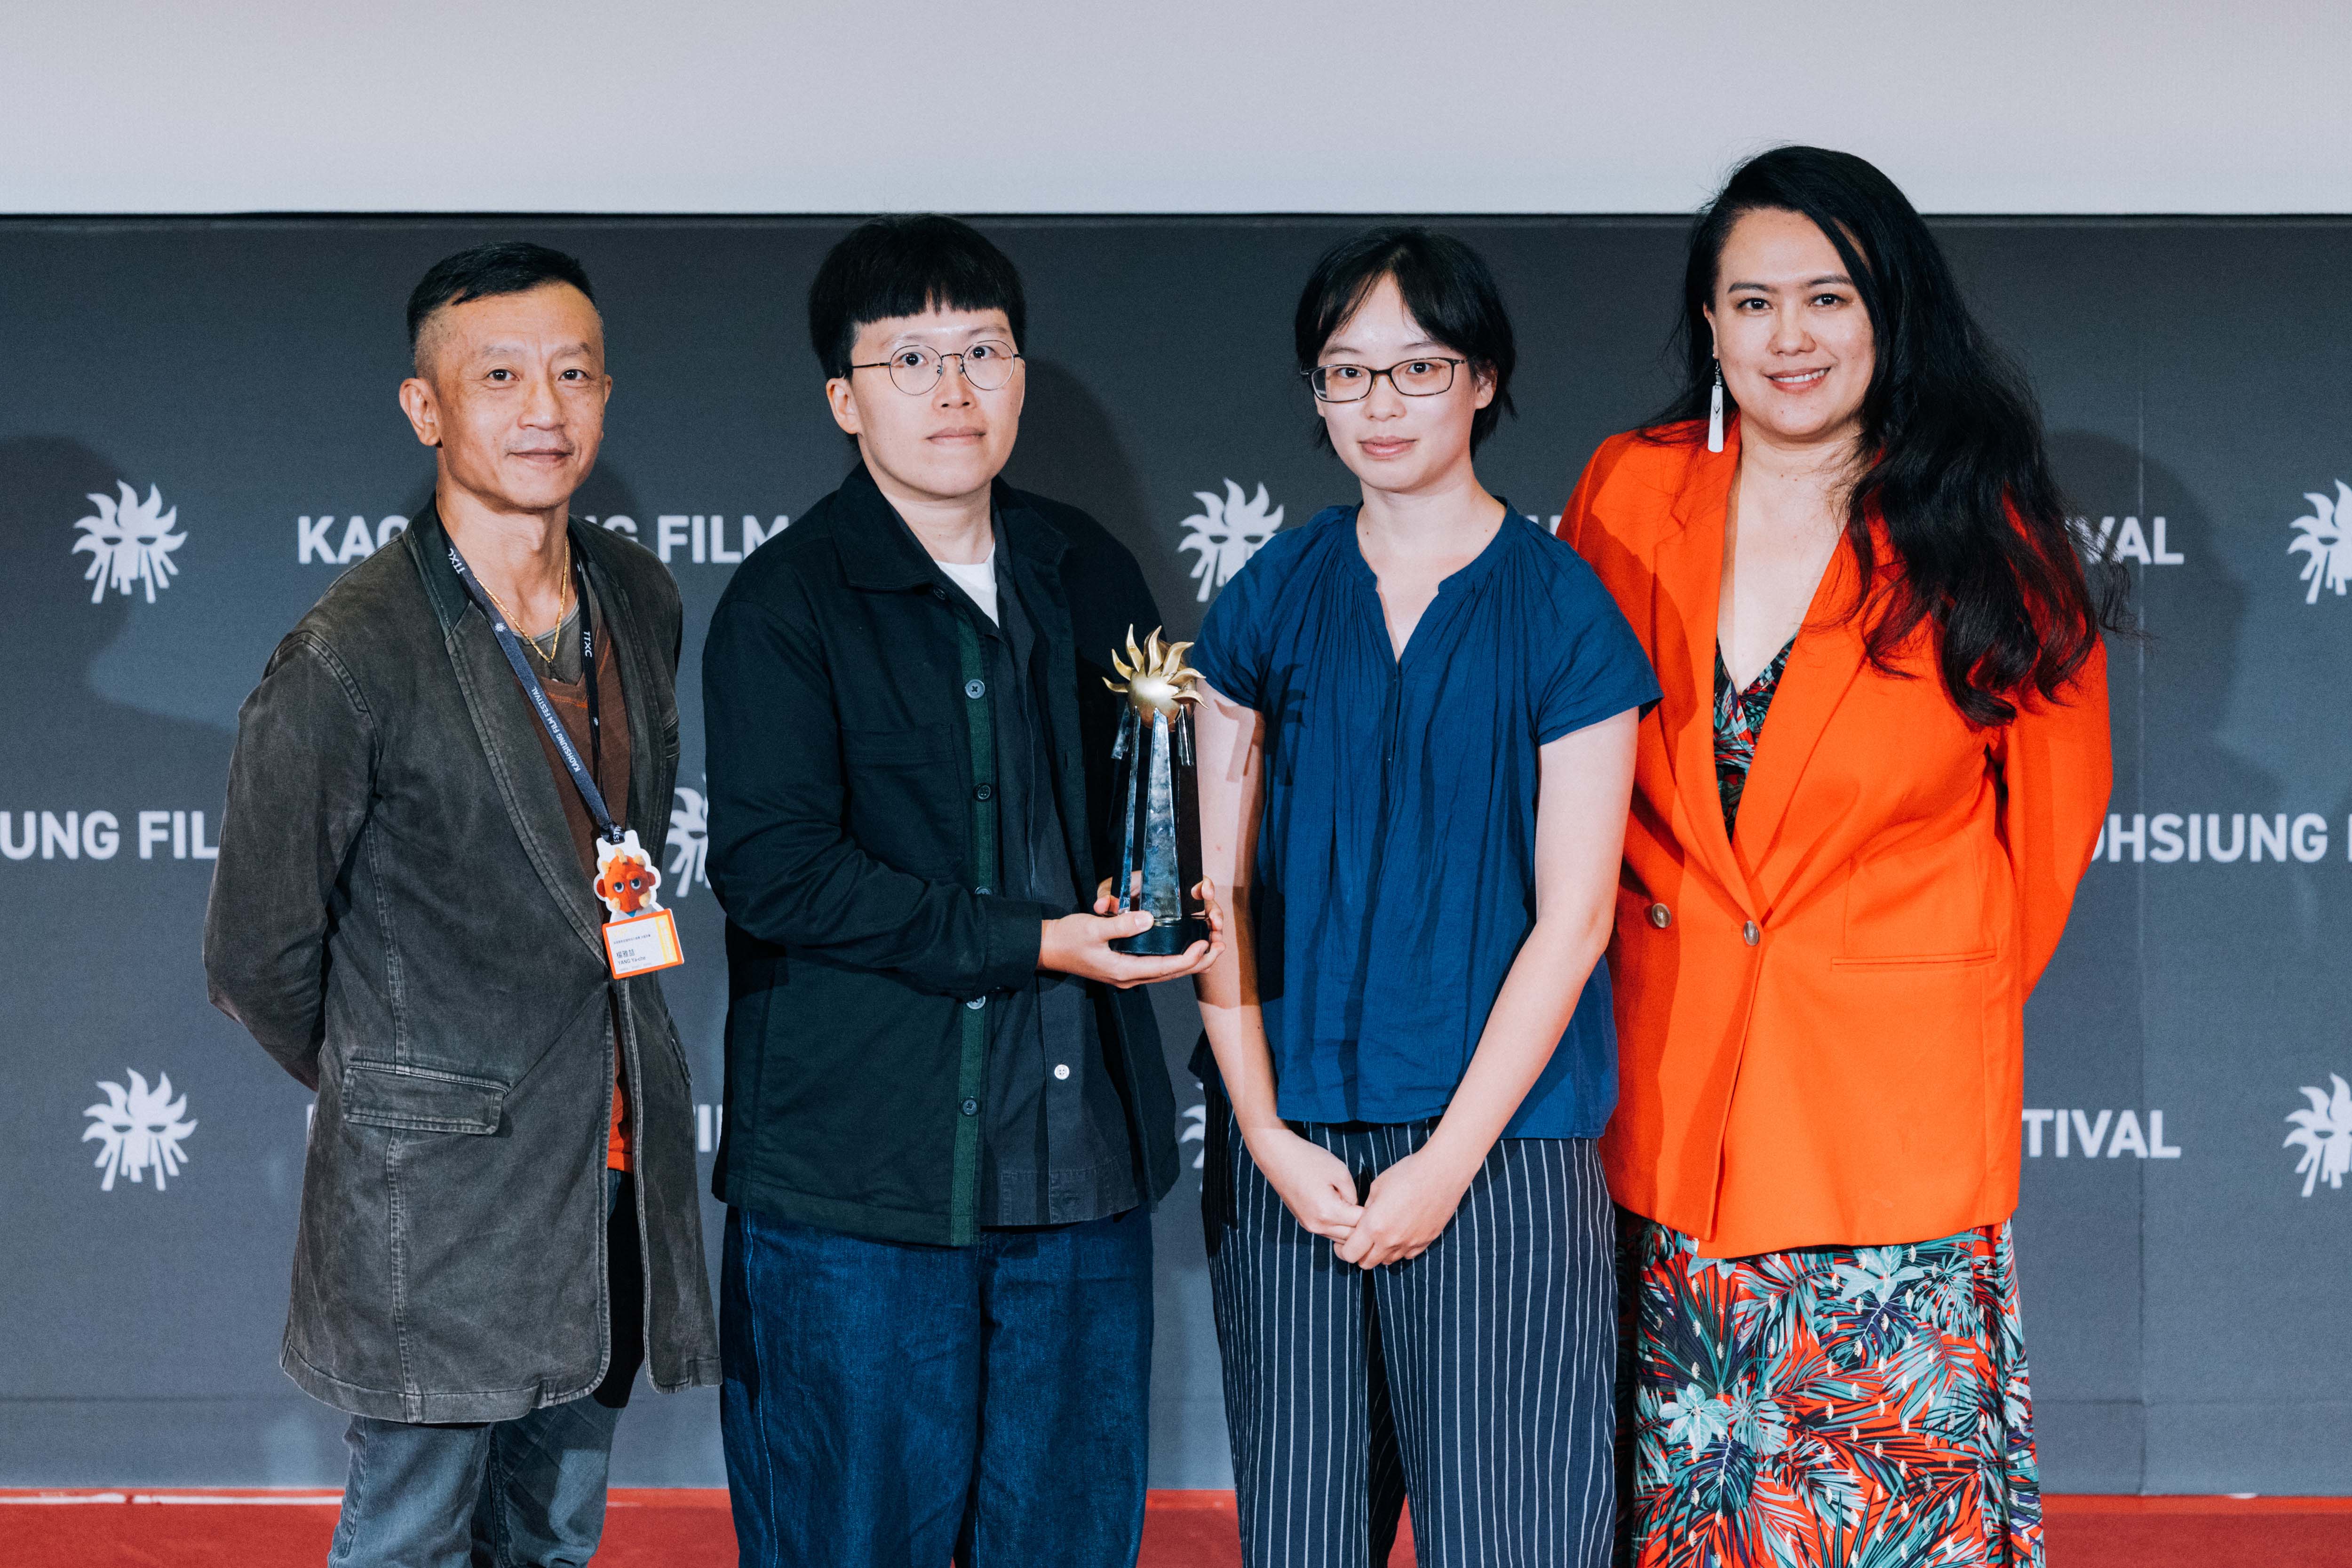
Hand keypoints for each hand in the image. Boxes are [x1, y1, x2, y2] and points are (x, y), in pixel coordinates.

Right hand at [1041, 880, 1224, 987]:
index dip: (1187, 958)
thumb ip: (1122, 924)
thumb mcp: (1094, 927)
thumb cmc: (1068, 938)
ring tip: (1210, 949)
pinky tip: (1184, 950)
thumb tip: (1149, 919)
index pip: (1164, 968)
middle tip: (1220, 948)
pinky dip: (1174, 959)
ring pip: (1165, 972)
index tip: (1205, 944)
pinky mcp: (1124, 967)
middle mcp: (1129, 977)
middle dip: (1197, 962)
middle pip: (1171, 974)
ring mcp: (1126, 974)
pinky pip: (1156, 966)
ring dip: (1189, 962)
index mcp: (1123, 970)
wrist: (1048, 948)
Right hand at [1244, 1124, 1363, 1242]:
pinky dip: (1341, 1227)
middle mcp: (1319, 1225)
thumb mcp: (1340, 1172)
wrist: (1278, 1157)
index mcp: (1329, 1212)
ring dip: (1353, 1230)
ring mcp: (1310, 1227)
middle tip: (1375, 1211)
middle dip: (1365, 1227)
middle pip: (1352, 1238)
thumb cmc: (1310, 1160)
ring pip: (1341, 1239)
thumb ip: (1354, 1195)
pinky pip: (1330, 1233)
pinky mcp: (1306, 1223)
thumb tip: (1359, 1210)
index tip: (1381, 1205)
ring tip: (1362, 1213)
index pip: (1361, 1224)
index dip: (1374, 1215)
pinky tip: (1347, 1213)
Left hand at [1333, 1146, 1476, 1268]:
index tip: (1342, 1244)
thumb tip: (1363, 1220)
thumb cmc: (1406, 1173)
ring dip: (1379, 1253)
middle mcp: (1391, 1240)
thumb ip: (1366, 1209)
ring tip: (1380, 1236)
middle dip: (1359, 1255)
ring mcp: (1410, 1243)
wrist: (1441, 1172)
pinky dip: (1399, 1249)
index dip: (1342, 1251)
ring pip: (1387, 1261)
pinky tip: (1399, 1234)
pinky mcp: (1426, 1241)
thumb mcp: (1377, 1187)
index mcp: (1374, 1226)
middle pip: (1367, 1264)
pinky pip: (1407, 1255)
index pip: (1350, 1254)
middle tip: (1358, 1243)